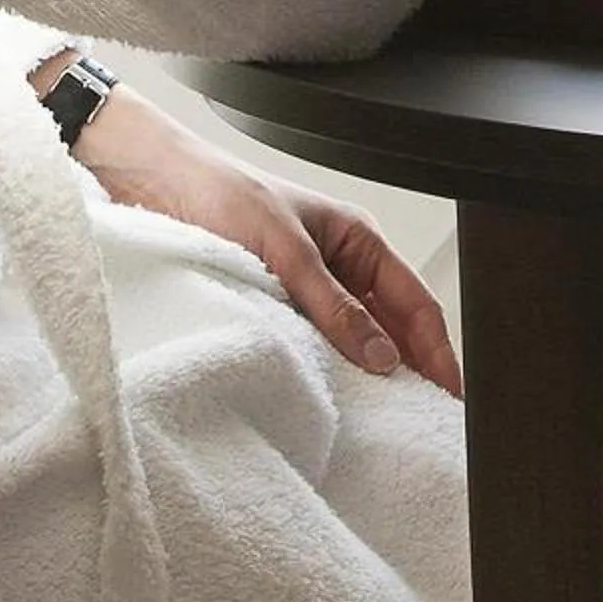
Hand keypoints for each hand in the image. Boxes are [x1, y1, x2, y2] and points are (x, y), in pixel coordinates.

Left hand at [68, 85, 461, 394]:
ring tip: (384, 420)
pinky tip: (331, 399)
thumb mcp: (284, 248)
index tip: (450, 394)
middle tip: (424, 420)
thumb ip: (332, 303)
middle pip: (392, 326)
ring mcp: (308, 289)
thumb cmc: (219, 190)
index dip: (437, 350)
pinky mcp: (274, 307)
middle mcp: (339, 265)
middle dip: (412, 369)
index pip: (415, 302)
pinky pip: (314, 345)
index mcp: (357, 238)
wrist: (152, 181)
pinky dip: (328, 370)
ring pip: (354, 340)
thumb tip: (379, 355)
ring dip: (368, 374)